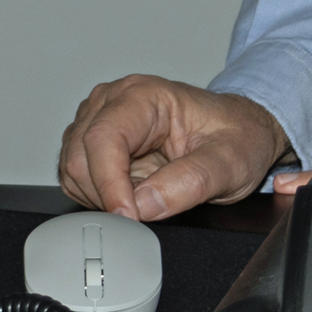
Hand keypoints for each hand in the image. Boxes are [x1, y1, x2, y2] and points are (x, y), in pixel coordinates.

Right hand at [57, 75, 293, 221]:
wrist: (239, 132)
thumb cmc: (236, 137)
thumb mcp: (230, 163)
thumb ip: (191, 182)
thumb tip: (145, 204)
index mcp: (144, 95)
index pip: (103, 137)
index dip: (109, 183)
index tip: (129, 216)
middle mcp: (113, 101)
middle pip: (79, 155)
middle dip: (106, 195)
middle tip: (145, 212)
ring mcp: (100, 120)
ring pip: (73, 168)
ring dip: (101, 197)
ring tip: (145, 198)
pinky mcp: (96, 143)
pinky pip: (78, 177)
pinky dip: (99, 197)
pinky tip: (131, 195)